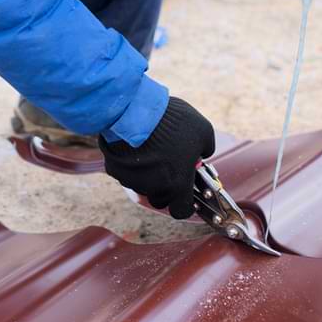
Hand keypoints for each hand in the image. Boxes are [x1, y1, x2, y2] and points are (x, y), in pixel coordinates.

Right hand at [98, 97, 214, 218]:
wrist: (136, 111)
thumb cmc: (172, 122)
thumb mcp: (203, 131)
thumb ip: (205, 149)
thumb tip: (202, 153)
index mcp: (178, 184)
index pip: (181, 210)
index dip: (184, 204)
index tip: (185, 193)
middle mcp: (155, 188)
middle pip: (161, 199)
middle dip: (165, 187)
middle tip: (168, 166)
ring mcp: (133, 181)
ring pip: (142, 186)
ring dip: (147, 175)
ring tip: (151, 151)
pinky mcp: (116, 171)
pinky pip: (126, 173)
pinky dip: (131, 165)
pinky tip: (135, 147)